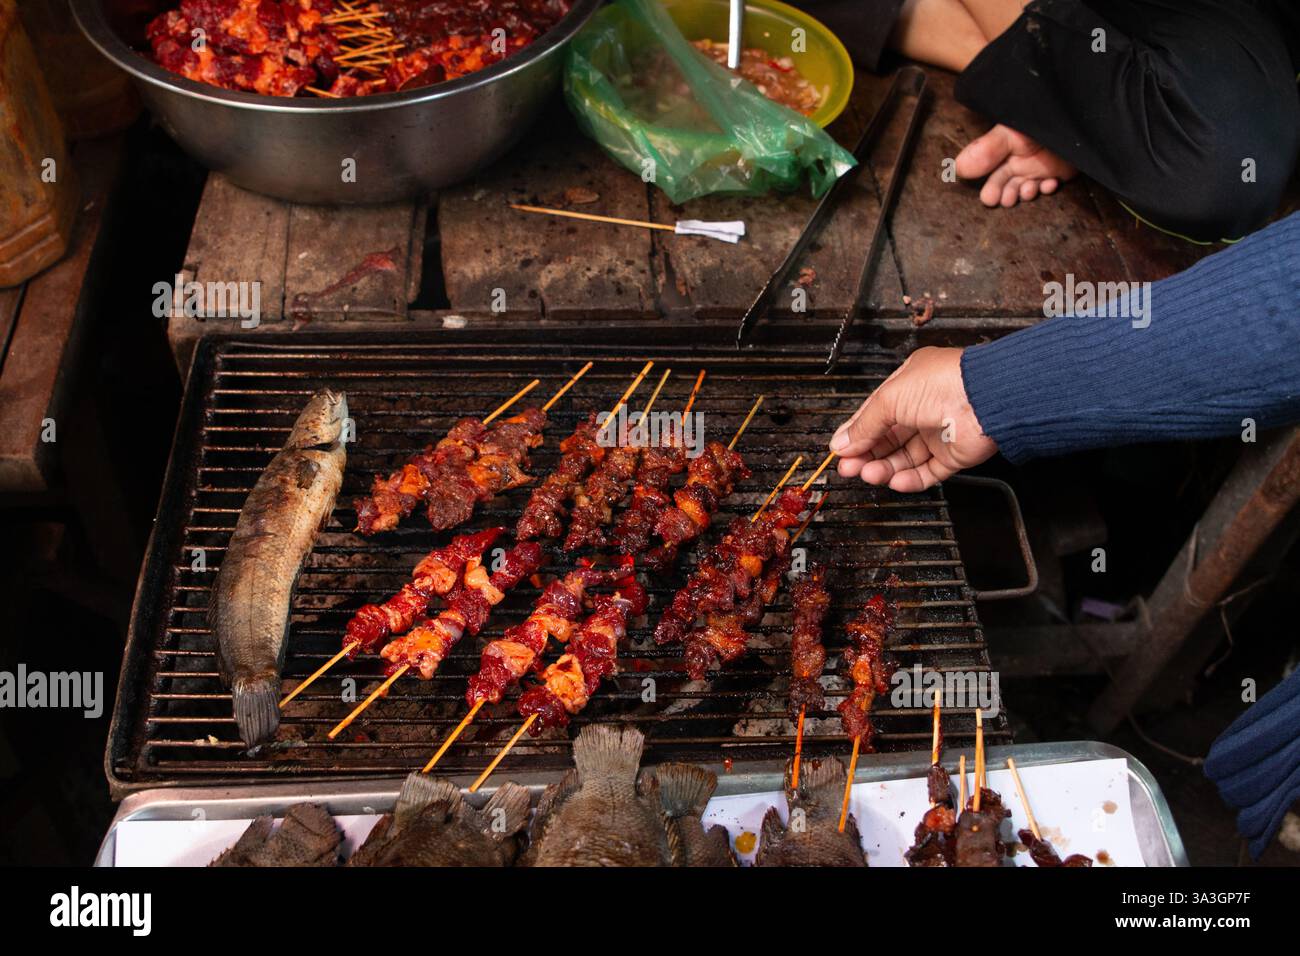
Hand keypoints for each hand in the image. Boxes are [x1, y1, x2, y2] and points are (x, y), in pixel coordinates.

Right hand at [829, 347, 995, 491]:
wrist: (985, 399)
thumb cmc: (944, 383)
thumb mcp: (889, 399)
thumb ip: (864, 425)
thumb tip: (842, 442)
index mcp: (909, 386)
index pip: (876, 414)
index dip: (858, 433)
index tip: (841, 449)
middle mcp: (924, 408)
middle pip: (888, 439)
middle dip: (867, 454)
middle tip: (849, 467)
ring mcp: (940, 432)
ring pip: (906, 458)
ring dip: (885, 468)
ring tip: (869, 474)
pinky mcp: (954, 455)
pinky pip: (928, 472)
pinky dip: (911, 479)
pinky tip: (895, 481)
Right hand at [955, 123, 1076, 207]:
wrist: (1080, 117)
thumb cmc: (1042, 120)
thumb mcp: (1011, 132)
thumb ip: (986, 149)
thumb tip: (957, 167)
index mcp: (1005, 148)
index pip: (991, 172)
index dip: (990, 187)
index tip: (989, 198)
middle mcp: (1020, 160)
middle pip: (1006, 185)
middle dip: (1004, 195)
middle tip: (1006, 199)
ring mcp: (1039, 168)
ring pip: (1026, 189)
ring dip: (1025, 193)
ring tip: (1027, 189)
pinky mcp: (1058, 173)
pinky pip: (1049, 187)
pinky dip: (1047, 188)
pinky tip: (1048, 183)